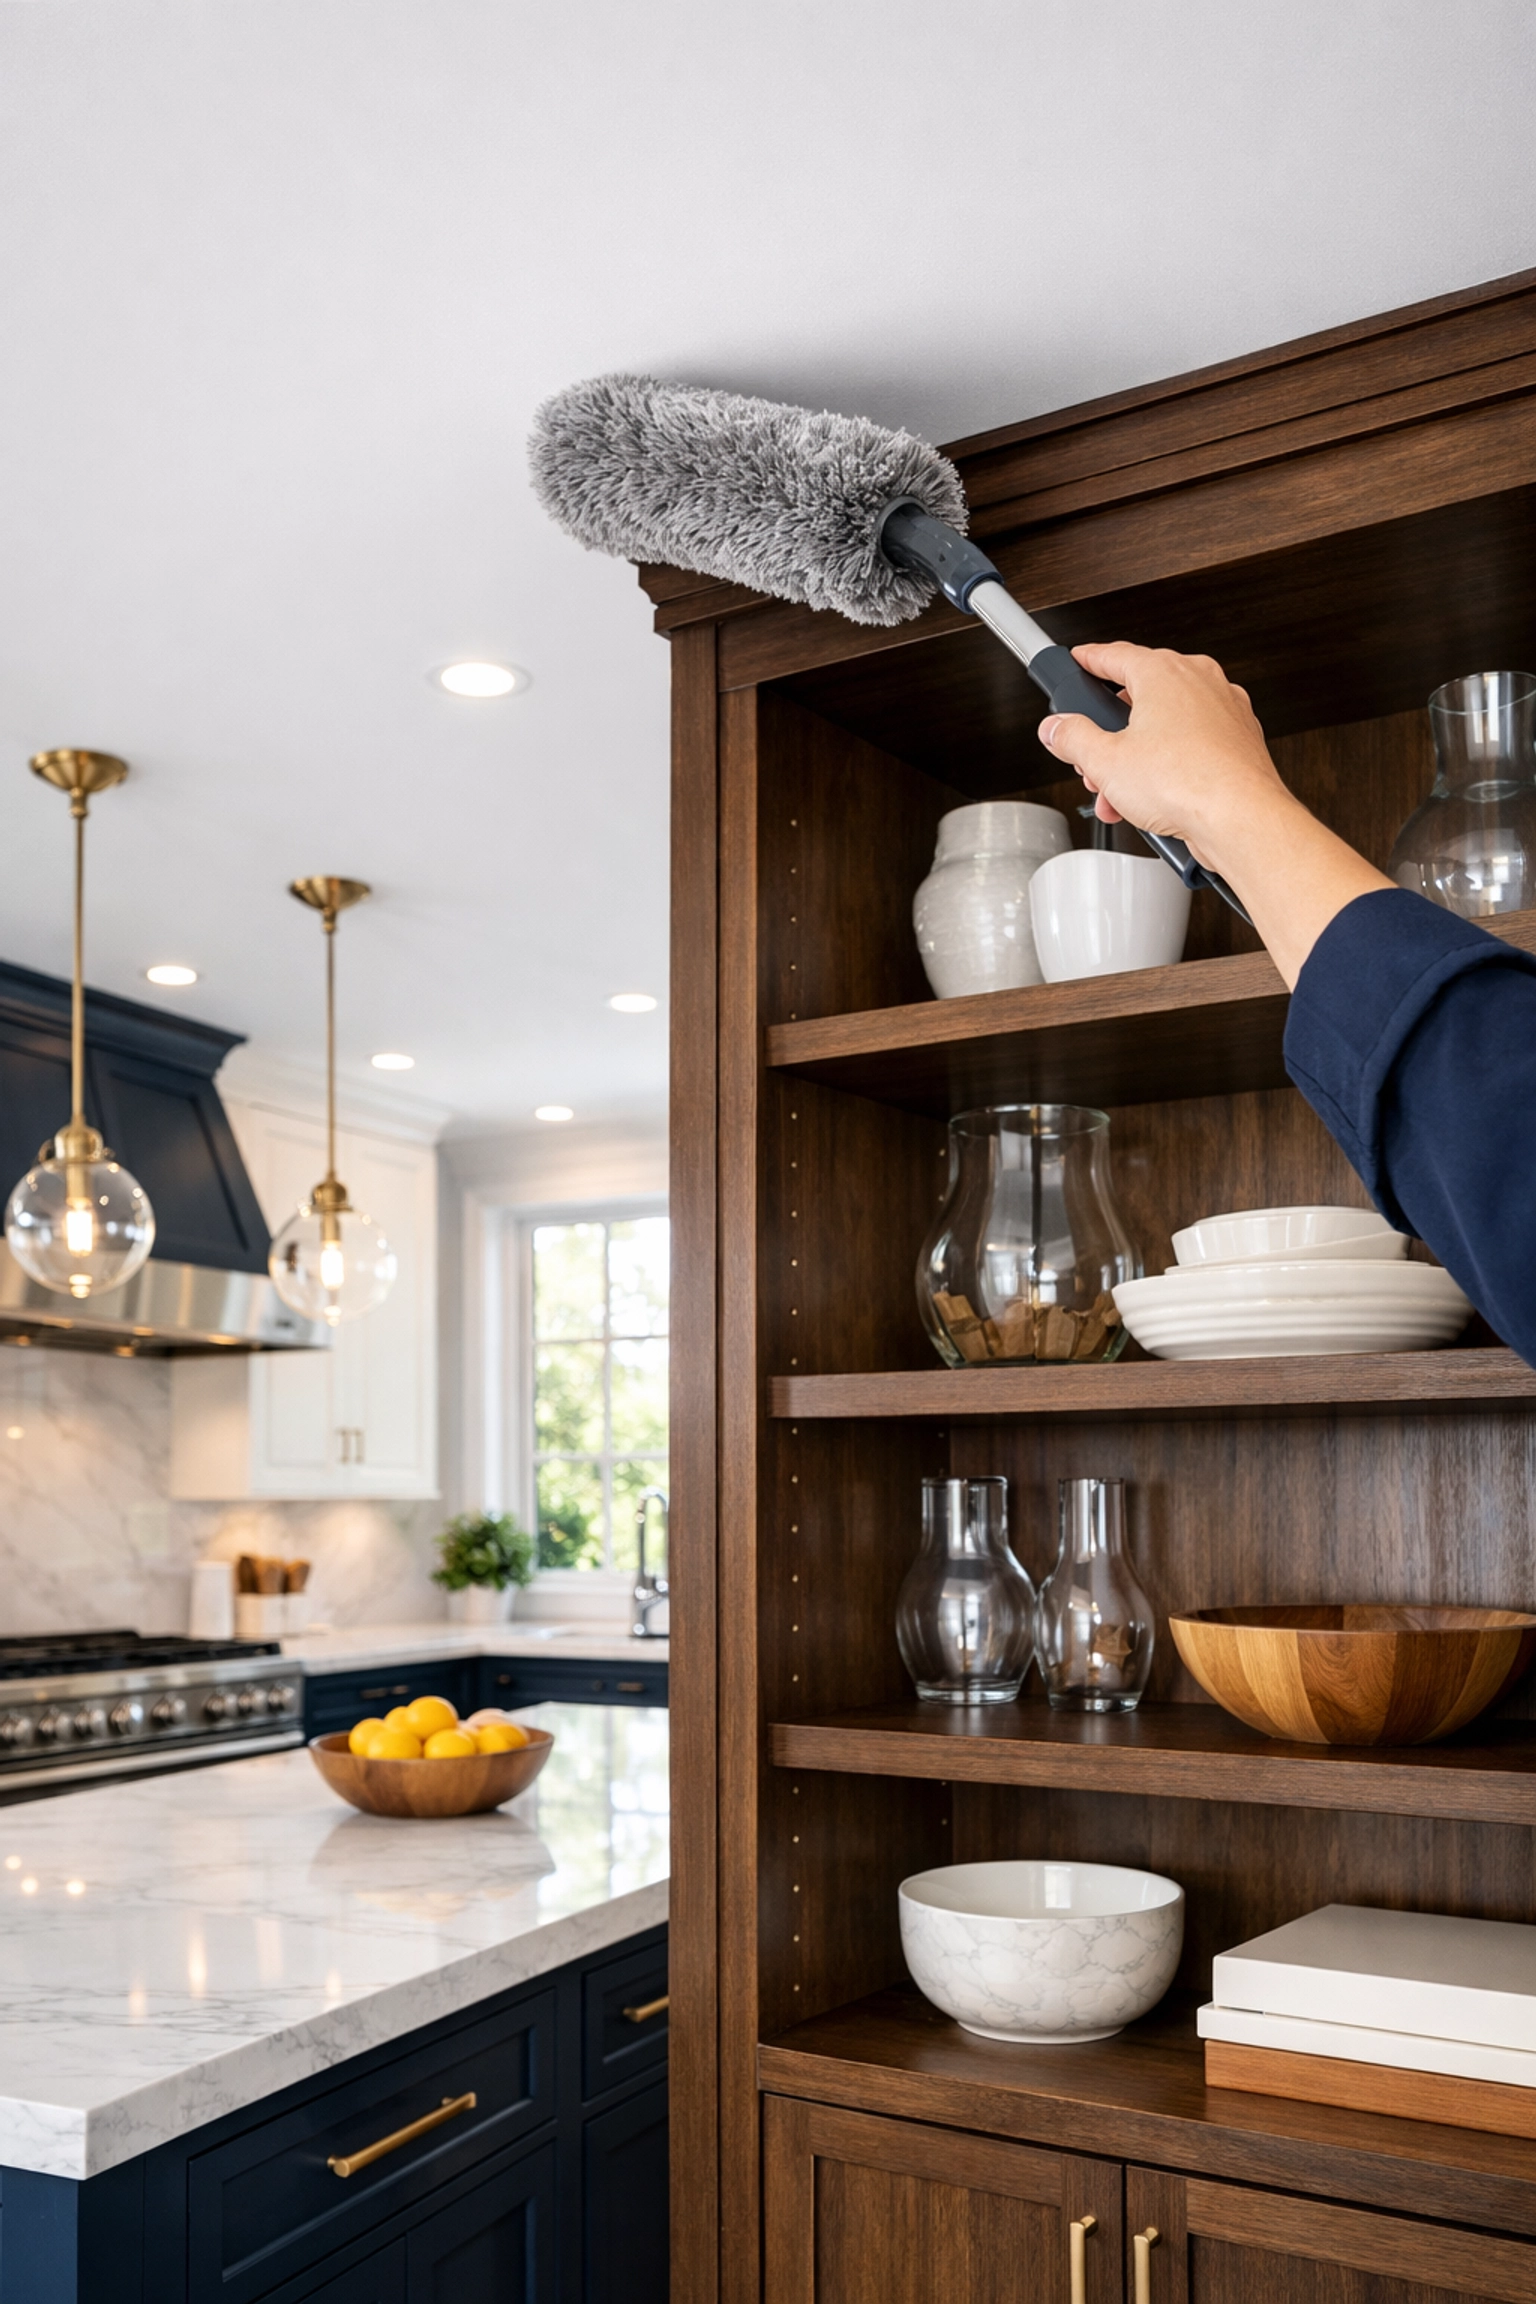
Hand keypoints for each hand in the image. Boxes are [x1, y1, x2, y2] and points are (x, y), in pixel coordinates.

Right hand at [1037, 640, 1392, 989]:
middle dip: (1110, 731)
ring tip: (1119, 794)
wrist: (1242, 818)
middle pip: (1141, 695)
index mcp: (1164, 673)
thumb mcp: (1106, 762)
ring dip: (1136, 758)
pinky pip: (1192, 746)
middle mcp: (1199, 682)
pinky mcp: (1239, 740)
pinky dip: (1169, 766)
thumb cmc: (1188, 783)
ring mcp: (1224, 709)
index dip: (1089, 659)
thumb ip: (1073, 739)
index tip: (1079, 660)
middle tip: (1090, 755)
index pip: (1115, 654)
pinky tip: (1153, 800)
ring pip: (1167, 725)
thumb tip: (1058, 728)